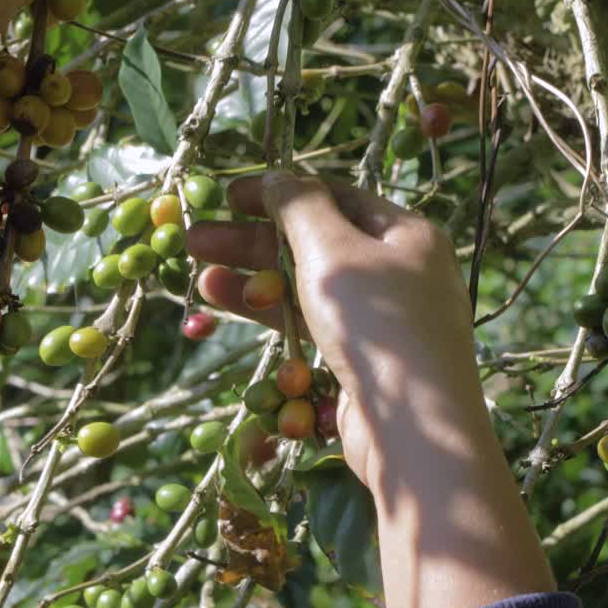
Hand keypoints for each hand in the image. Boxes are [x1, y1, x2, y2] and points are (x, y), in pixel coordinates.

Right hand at [187, 172, 482, 487]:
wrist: (413, 431)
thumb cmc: (379, 325)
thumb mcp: (334, 251)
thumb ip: (301, 207)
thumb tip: (280, 176)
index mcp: (407, 234)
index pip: (336, 196)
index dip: (280, 192)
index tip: (227, 196)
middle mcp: (401, 273)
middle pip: (317, 242)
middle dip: (253, 239)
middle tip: (194, 237)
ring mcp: (383, 321)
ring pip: (308, 286)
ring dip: (253, 277)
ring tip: (198, 270)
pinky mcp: (363, 362)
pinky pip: (311, 324)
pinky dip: (271, 313)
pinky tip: (224, 303)